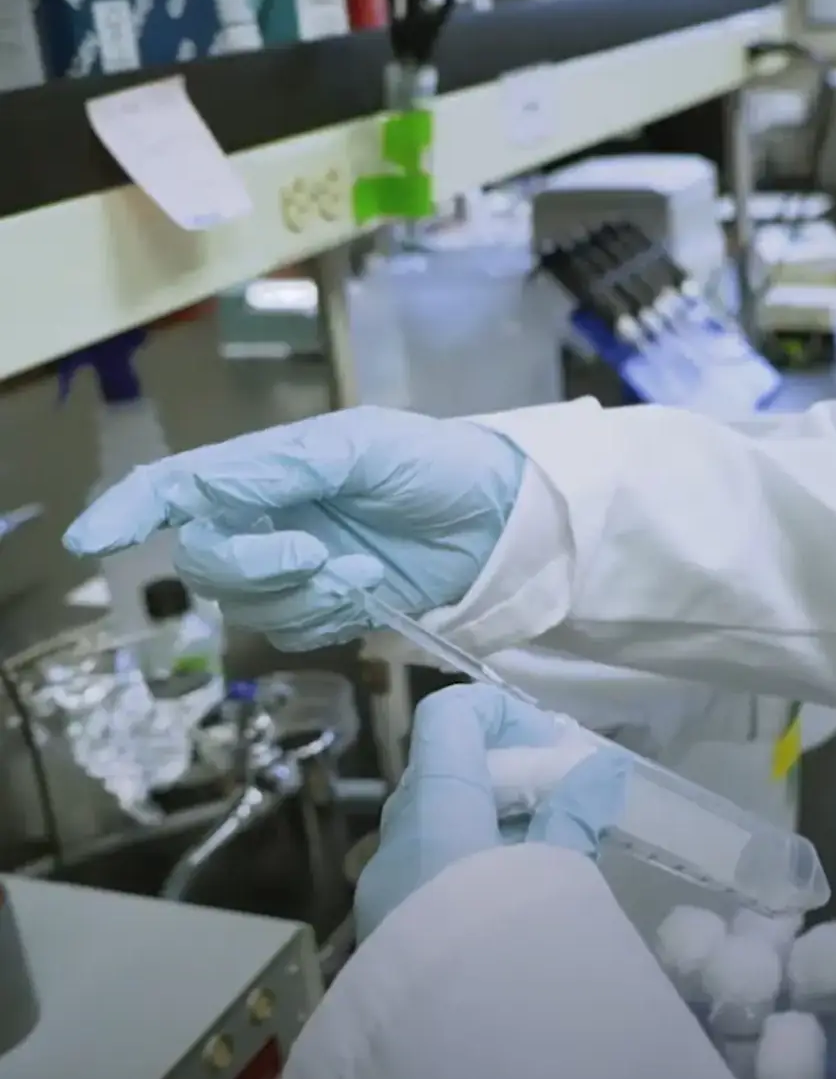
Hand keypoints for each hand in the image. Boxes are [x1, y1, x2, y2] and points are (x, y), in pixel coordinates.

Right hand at [63, 408, 524, 650]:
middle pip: (206, 560)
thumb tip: (198, 487)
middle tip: (315, 554)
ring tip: (360, 570)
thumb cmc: (435, 464)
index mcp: (268, 467)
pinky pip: (290, 631)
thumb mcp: (363, 447)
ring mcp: (294, 568)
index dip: (130, 510)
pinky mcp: (325, 608)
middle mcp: (268, 518)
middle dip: (253, 564)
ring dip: (301, 594)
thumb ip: (282, 468)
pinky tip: (368, 589)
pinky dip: (325, 616)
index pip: (180, 488)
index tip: (94, 542)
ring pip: (245, 605)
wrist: (498, 521)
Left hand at [354, 684, 629, 939]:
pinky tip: (519, 890)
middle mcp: (397, 837)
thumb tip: (603, 769)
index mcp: (432, 809)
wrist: (443, 1056)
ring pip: (439, 820)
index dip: (499, 712)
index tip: (552, 744)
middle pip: (446, 769)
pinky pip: (429, 867)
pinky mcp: (387, 927)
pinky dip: (473, 859)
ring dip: (494, 817)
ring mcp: (385, 885)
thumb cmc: (503, 947)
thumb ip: (573, 816)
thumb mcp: (552, 879)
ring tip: (554, 846)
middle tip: (565, 796)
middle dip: (508, 771)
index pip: (448, 717)